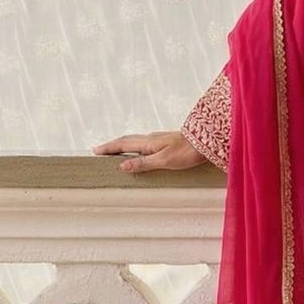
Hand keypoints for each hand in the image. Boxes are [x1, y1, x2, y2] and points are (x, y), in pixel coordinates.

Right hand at [91, 130, 208, 172]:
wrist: (208, 141)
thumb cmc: (188, 152)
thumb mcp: (164, 161)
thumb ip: (143, 163)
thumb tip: (122, 165)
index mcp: (148, 142)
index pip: (123, 144)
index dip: (108, 148)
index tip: (95, 150)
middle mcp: (151, 138)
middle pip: (127, 140)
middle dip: (113, 146)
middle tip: (100, 150)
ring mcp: (159, 139)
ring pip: (136, 141)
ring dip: (123, 145)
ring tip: (115, 151)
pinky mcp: (167, 141)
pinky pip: (144, 143)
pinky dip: (135, 147)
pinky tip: (140, 151)